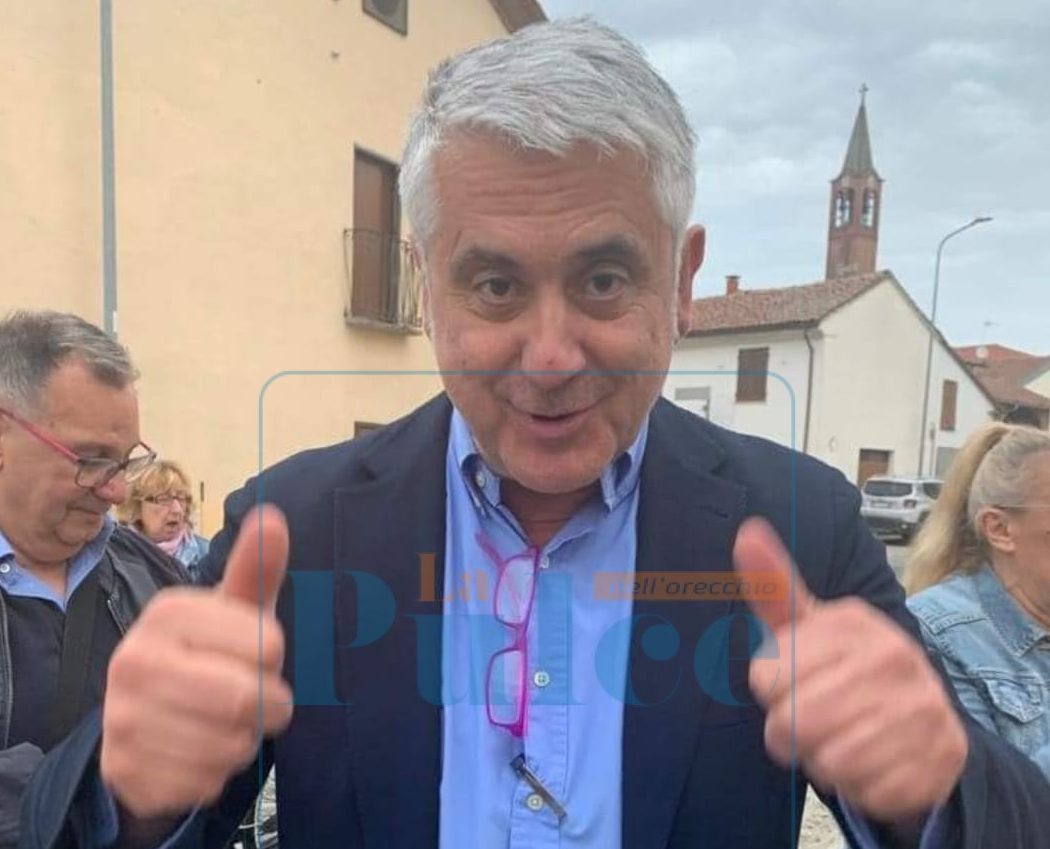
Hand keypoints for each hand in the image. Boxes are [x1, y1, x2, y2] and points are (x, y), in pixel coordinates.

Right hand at [101, 506, 293, 817]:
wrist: (146, 717)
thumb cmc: (209, 652)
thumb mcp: (236, 610)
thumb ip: (256, 569)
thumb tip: (272, 515)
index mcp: (168, 612)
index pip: (269, 645)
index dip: (275, 658)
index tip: (254, 654)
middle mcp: (134, 659)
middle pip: (250, 699)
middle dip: (269, 707)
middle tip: (252, 698)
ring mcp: (123, 718)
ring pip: (231, 746)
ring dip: (243, 741)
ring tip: (221, 723)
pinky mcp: (125, 770)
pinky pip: (206, 782)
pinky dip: (216, 773)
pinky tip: (197, 753)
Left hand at [734, 517, 966, 821]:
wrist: (924, 722)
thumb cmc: (844, 668)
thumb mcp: (806, 626)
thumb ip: (773, 586)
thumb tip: (746, 532)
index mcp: (852, 622)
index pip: (766, 675)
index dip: (772, 688)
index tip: (793, 680)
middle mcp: (893, 657)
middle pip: (794, 721)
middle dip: (791, 731)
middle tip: (812, 719)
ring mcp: (921, 708)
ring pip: (829, 760)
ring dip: (822, 760)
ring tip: (841, 738)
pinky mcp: (937, 759)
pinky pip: (865, 790)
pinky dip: (858, 787)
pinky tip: (871, 762)